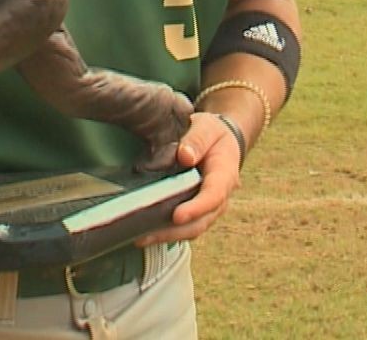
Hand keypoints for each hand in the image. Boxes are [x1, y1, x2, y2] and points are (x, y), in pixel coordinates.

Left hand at [135, 113, 242, 246]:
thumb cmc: (212, 134)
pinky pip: (184, 227)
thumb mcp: (207, 127)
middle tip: (147, 235)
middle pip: (201, 221)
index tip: (177, 215)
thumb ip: (197, 139)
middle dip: (175, 232)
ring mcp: (208, 209)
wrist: (219, 142)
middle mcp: (220, 198)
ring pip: (191, 229)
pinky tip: (145, 233)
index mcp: (225, 175)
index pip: (214, 195)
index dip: (197, 208)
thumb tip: (185, 156)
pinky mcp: (196, 212)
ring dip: (167, 236)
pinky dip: (166, 233)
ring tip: (141, 238)